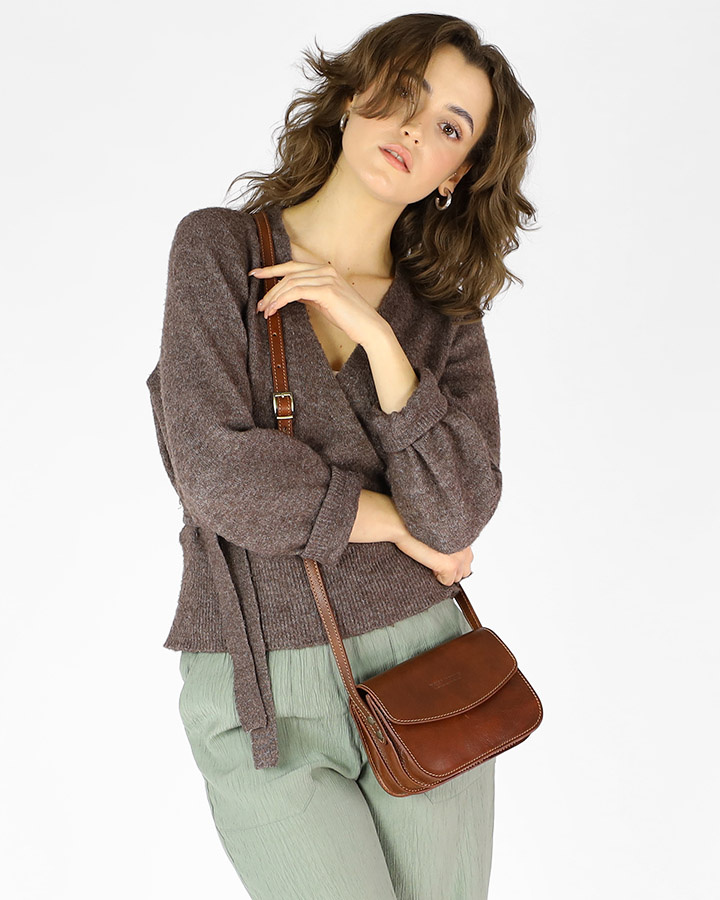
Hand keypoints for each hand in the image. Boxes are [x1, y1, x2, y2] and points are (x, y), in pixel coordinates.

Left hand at [250, 261, 383, 346]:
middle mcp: (326, 270)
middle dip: (269, 286)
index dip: (272, 269)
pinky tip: (274, 308)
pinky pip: (297, 291)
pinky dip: (282, 300)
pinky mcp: (327, 291)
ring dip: (274, 297)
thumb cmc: (348, 317)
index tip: (255, 274)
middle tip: (258, 303)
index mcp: (325, 270)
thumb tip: (288, 293)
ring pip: (291, 282)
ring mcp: (327, 279)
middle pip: (289, 273)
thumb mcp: (323, 301)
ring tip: (265, 310)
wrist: (368, 327)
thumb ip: (307, 293)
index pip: (293, 266)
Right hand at [394, 530, 473, 586]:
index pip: (467, 557)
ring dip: (445, 573)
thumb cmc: (415, 524)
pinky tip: (429, 565)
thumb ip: (450, 541)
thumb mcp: (438, 530)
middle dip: (451, 568)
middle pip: (465, 569)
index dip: (452, 559)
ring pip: (457, 577)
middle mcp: (465, 544)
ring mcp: (459, 556)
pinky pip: (447, 581)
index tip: (441, 555)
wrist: (402, 523)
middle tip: (435, 560)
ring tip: (432, 562)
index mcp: (464, 533)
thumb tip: (450, 555)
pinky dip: (438, 578)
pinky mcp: (451, 565)